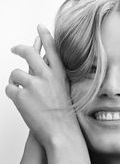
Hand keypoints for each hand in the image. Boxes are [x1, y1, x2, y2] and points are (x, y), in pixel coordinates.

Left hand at [6, 24, 90, 163]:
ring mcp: (33, 84)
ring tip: (19, 91)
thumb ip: (53, 81)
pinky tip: (19, 102)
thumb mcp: (65, 95)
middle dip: (20, 49)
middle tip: (15, 49)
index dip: (45, 37)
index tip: (40, 28)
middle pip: (28, 53)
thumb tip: (42, 72)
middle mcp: (46, 76)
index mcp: (59, 76)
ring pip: (15, 74)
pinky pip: (9, 89)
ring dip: (14, 82)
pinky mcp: (21, 95)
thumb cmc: (65, 120)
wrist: (61, 135)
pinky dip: (12, 95)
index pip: (52, 49)